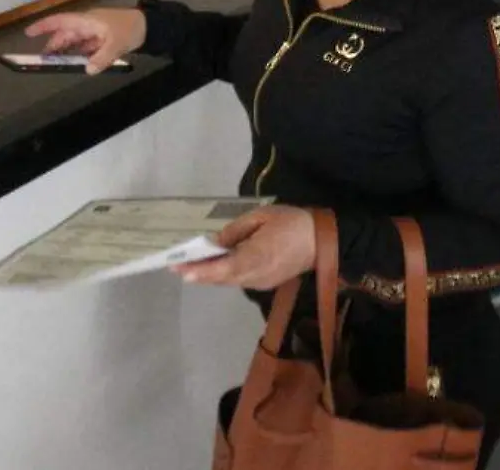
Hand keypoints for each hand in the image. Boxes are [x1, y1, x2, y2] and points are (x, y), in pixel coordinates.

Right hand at [24, 7, 146, 73]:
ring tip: (57, 64)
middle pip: (65, 34)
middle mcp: (87, 24)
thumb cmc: (130, 29)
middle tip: (43, 61)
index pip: (60, 21)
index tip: (28, 33)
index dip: (43, 26)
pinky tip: (77, 64)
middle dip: (53, 45)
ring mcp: (94, 31)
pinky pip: (85, 46)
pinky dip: (79, 54)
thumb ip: (102, 58)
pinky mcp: (101, 39)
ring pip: (74, 41)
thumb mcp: (117, 44)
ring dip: (65, 51)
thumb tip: (88, 69)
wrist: (149, 26)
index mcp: (87, 21)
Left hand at [173, 206, 315, 289]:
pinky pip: (240, 280)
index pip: (224, 269)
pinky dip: (225, 275)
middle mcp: (256, 275)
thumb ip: (236, 230)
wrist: (322, 242)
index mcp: (257, 257)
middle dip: (199, 274)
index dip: (202, 271)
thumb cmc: (292, 223)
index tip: (182, 270)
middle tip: (177, 267)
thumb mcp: (262, 217)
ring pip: (230, 281)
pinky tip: (215, 266)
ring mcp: (261, 282)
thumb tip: (215, 242)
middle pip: (223, 278)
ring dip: (210, 275)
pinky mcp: (266, 283)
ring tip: (190, 266)